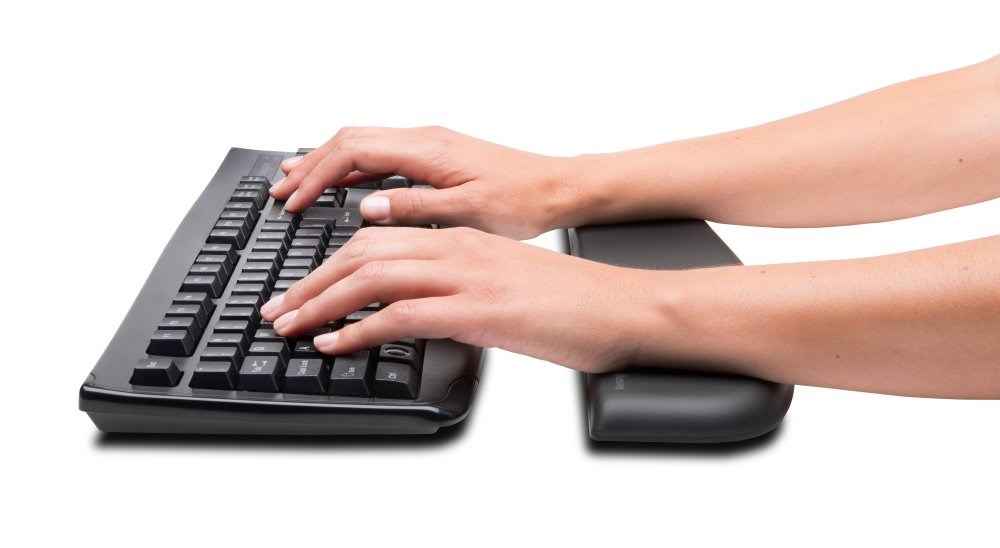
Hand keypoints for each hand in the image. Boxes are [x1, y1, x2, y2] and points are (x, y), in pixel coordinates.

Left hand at [259, 226, 657, 373]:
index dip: (331, 263)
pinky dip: (360, 329)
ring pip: (372, 275)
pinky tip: (337, 344)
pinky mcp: (479, 308)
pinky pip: (402, 313)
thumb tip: (421, 310)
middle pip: (362, 250)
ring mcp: (467, 275)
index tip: (304, 289)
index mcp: (462, 238)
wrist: (621, 306)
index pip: (378, 237)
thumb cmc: (571, 301)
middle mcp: (458, 247)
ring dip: (322, 302)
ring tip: (291, 327)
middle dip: (311, 281)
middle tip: (279, 310)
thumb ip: (459, 286)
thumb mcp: (504, 283)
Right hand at [269, 126, 588, 239]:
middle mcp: (424, 140)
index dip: (317, 175)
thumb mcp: (468, 212)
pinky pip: (380, 153)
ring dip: (327, 162)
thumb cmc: (521, 202)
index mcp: (427, 150)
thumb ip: (414, 207)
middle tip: (281, 192)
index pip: (354, 151)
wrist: (556, 188)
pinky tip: (341, 182)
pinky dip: (351, 166)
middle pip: (350, 141)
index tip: (293, 200)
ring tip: (297, 184)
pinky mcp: (434, 156)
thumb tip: (366, 208)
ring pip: (362, 144)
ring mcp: (428, 145)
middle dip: (311, 165)